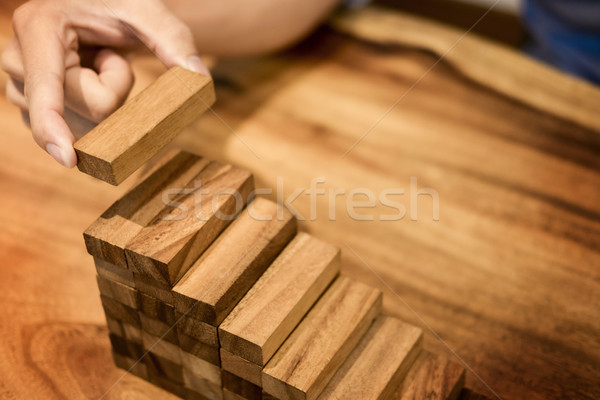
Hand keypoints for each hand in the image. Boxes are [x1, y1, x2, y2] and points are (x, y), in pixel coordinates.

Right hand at [1, 0, 208, 166]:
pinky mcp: (30, 103)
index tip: (69, 158)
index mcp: (39, 27)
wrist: (95, 5)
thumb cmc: (117, 3)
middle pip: (83, 111)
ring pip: (79, 124)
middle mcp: (18, 57)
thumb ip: (174, 41)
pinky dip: (92, 110)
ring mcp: (20, 84)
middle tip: (107, 54)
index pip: (45, 88)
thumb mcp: (148, 11)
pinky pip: (72, 129)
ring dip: (103, 99)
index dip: (54, 125)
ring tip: (96, 61)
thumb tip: (200, 79)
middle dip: (111, 91)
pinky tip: (88, 76)